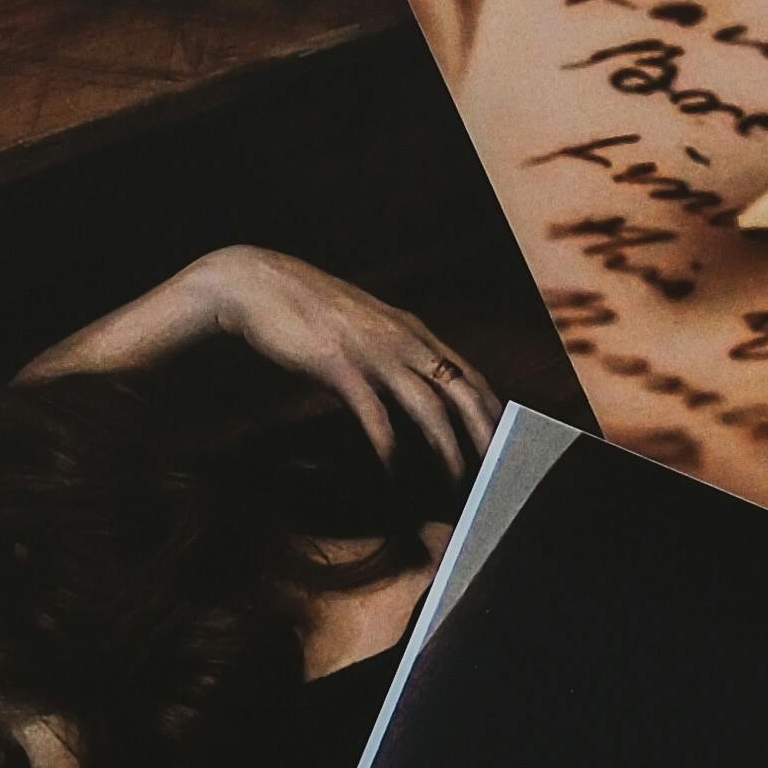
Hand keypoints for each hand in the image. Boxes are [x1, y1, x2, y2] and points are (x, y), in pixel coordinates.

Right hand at [182, 247, 498, 484]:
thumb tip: (413, 394)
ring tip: (456, 482)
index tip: (509, 442)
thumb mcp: (365, 329)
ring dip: (446, 448)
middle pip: (462, 389)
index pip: (469, 372)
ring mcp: (373, 351)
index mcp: (412, 330)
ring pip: (427, 405)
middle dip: (487, 433)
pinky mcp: (339, 365)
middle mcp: (402, 338)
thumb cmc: (310, 312)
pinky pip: (374, 414)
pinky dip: (388, 447)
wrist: (258, 285)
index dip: (492, 409)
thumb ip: (392, 356)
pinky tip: (393, 473)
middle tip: (501, 471)